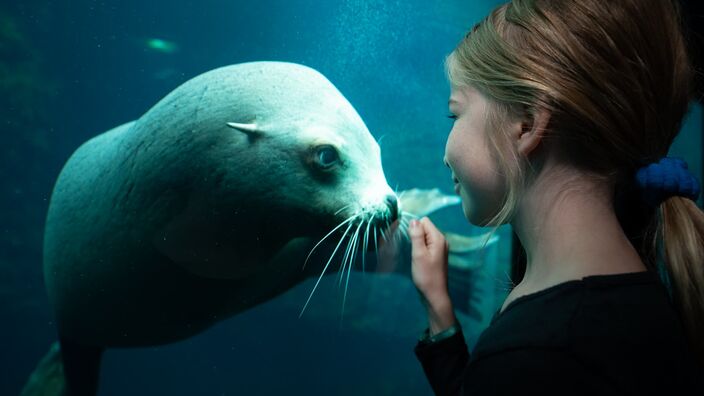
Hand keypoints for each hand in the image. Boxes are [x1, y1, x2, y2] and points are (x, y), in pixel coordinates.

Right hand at [409, 217, 455, 333]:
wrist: (434, 295)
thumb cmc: (426, 276)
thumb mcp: (419, 254)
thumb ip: (417, 236)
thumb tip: (413, 221)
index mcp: (438, 238)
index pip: (424, 221)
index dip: (414, 229)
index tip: (411, 243)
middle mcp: (441, 241)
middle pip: (424, 227)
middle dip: (415, 236)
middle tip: (414, 251)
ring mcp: (439, 248)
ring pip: (424, 236)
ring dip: (417, 243)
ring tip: (416, 256)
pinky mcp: (436, 255)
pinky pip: (426, 244)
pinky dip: (420, 248)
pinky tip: (418, 259)